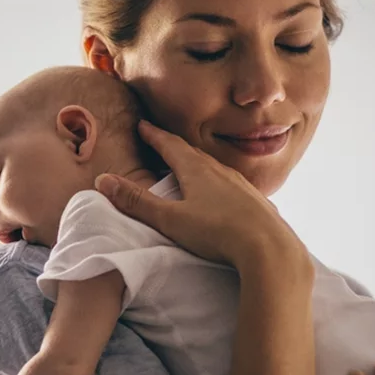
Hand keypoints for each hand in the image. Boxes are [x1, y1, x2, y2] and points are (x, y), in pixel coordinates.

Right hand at [95, 120, 306, 271]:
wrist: (270, 249)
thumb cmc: (217, 233)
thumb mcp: (170, 219)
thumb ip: (137, 202)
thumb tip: (104, 181)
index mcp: (197, 170)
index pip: (170, 145)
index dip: (154, 135)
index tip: (143, 125)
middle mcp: (220, 171)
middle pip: (193, 153)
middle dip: (174, 146)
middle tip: (161, 142)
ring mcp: (241, 185)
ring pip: (214, 168)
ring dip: (197, 164)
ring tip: (188, 167)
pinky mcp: (256, 202)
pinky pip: (231, 185)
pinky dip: (218, 183)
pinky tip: (221, 195)